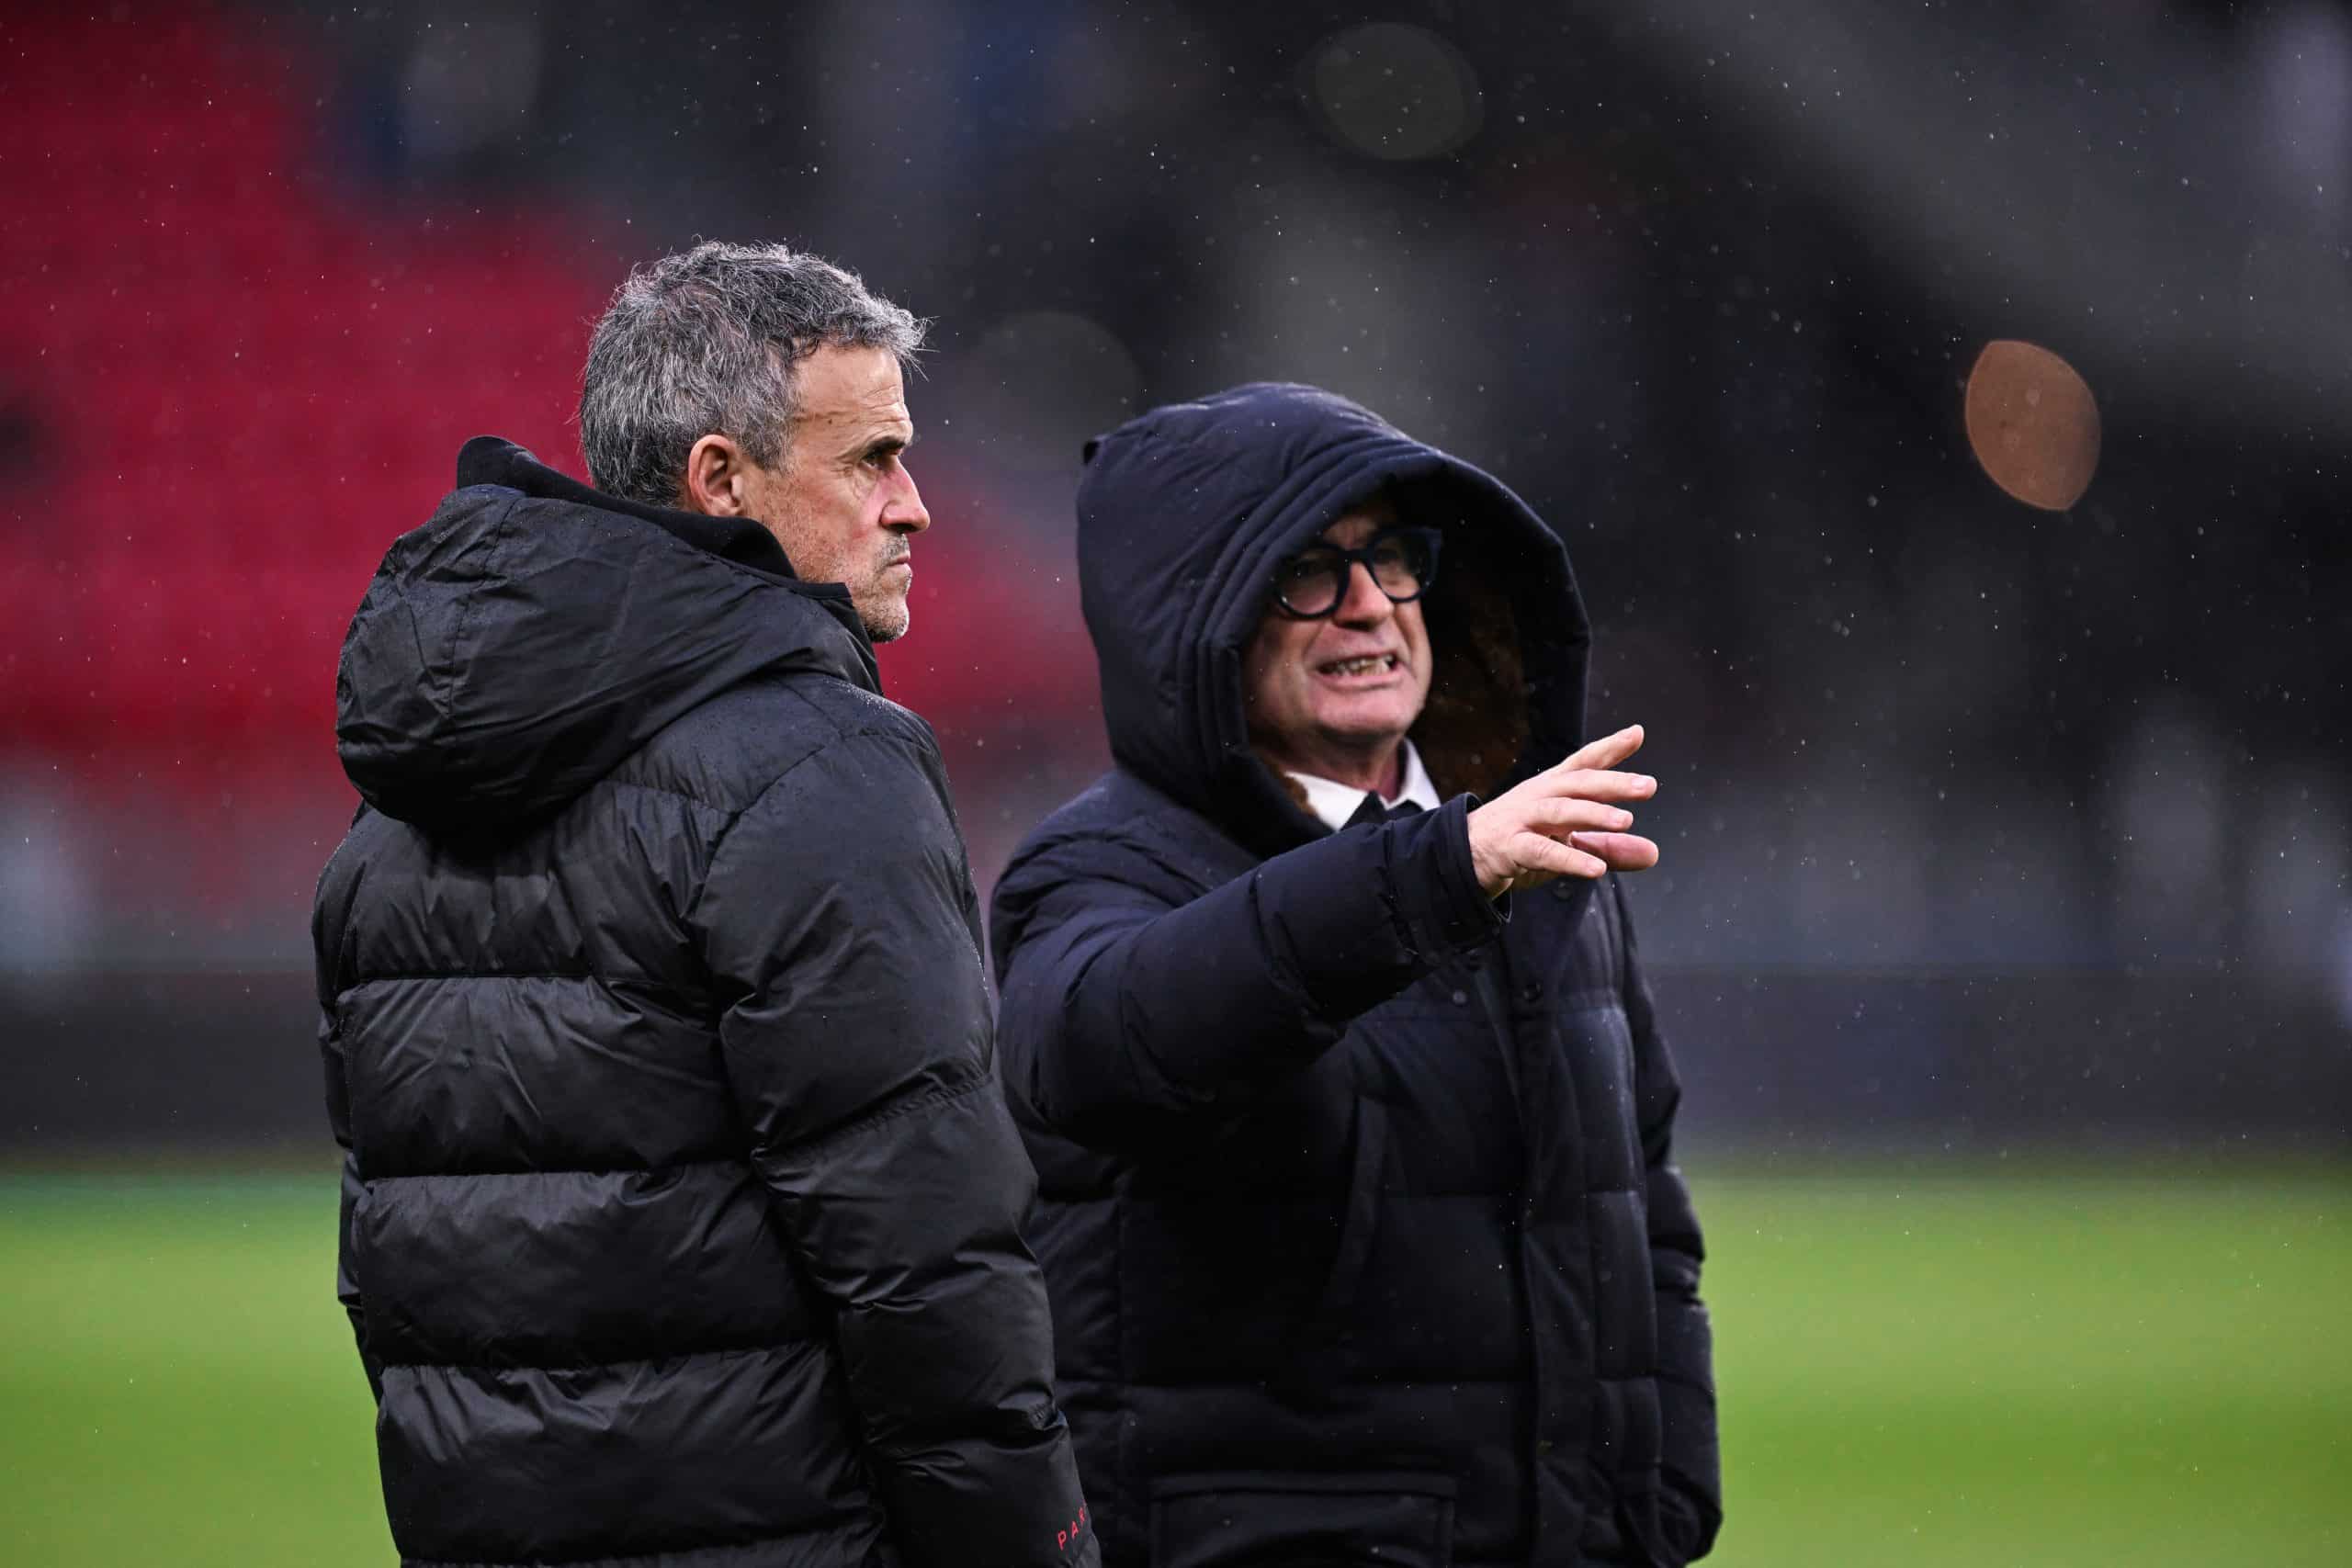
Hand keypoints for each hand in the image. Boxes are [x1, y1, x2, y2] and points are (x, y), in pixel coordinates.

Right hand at [1465, 724, 1660, 896]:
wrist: (1464, 857)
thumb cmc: (1520, 841)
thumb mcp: (1569, 844)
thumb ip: (1609, 847)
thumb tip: (1653, 853)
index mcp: (1552, 788)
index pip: (1583, 763)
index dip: (1609, 748)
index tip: (1637, 733)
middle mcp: (1538, 796)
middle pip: (1577, 783)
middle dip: (1612, 783)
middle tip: (1648, 786)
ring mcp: (1521, 819)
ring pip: (1560, 811)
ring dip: (1593, 815)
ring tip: (1626, 821)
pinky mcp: (1509, 847)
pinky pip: (1541, 852)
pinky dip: (1570, 859)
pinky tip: (1597, 869)